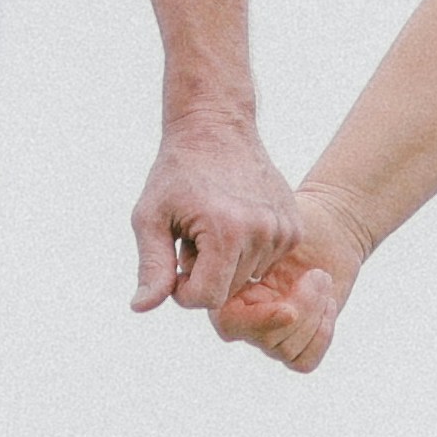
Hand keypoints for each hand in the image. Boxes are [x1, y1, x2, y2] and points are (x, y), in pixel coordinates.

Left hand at [127, 108, 310, 347]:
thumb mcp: (150, 218)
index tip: (174, 259)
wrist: (216, 128)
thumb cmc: (176, 173)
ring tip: (214, 226)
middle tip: (193, 235)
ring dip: (226, 264)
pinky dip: (247, 253)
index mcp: (227, 233)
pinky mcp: (295, 227)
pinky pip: (265, 263)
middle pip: (229, 291)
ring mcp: (284, 230)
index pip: (206, 299)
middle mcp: (263, 233)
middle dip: (204, 273)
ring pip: (248, 279)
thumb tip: (141, 308)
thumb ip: (151, 266)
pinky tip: (235, 222)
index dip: (182, 289)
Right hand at [205, 181, 365, 376]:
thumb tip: (202, 261)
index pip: (230, 325)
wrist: (329, 228)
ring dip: (314, 315)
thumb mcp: (269, 224)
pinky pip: (304, 362)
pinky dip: (322, 336)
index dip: (260, 321)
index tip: (289, 307)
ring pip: (285, 350)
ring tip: (322, 278)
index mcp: (229, 294)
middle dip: (300, 312)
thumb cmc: (294, 219)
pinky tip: (328, 301)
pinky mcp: (297, 342)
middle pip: (263, 340)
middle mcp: (246, 318)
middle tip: (317, 275)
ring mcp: (271, 332)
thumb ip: (239, 244)